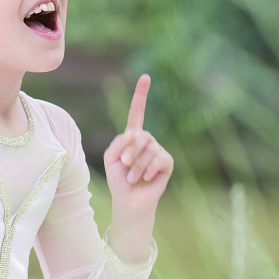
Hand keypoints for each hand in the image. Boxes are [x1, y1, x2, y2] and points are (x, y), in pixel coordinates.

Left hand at [103, 74, 173, 222]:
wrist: (129, 201)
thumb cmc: (118, 179)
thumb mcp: (110, 158)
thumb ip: (118, 142)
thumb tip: (136, 134)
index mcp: (132, 136)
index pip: (138, 112)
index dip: (141, 95)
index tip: (146, 77)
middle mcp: (147, 140)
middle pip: (140, 135)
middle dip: (129, 153)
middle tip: (123, 165)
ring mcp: (158, 150)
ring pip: (148, 150)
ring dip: (135, 167)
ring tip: (133, 178)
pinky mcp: (167, 162)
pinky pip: (158, 159)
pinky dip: (148, 170)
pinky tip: (146, 179)